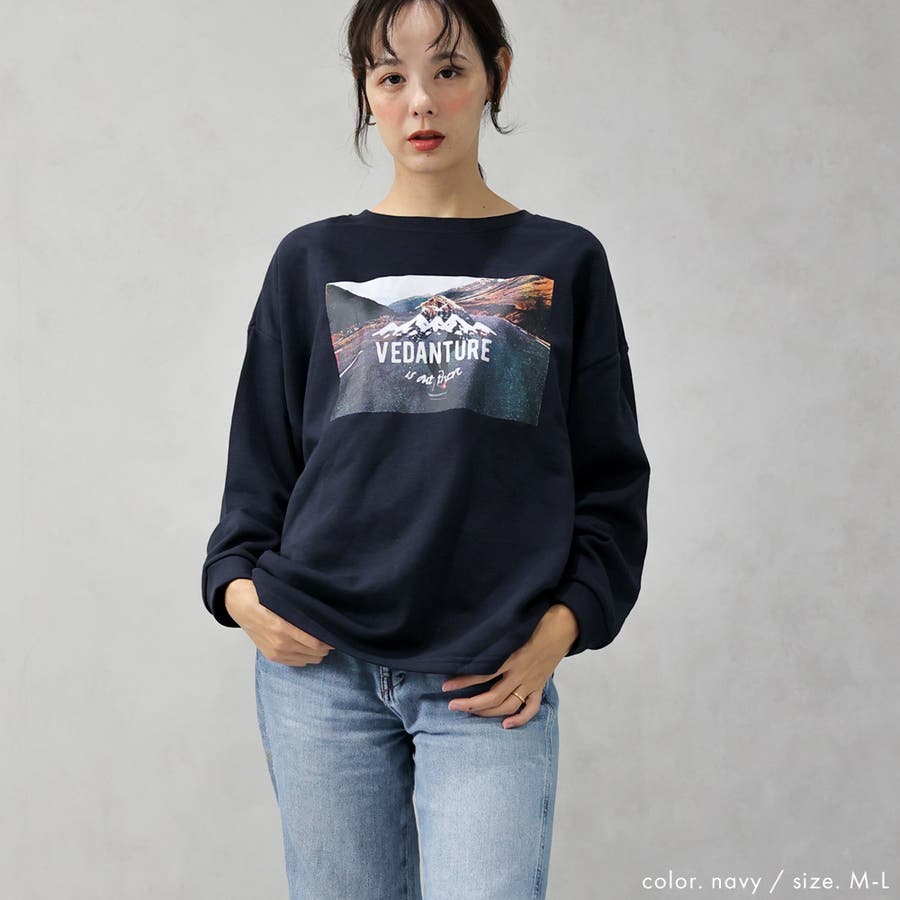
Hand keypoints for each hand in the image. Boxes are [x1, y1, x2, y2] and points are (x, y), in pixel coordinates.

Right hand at [225, 578, 334, 665]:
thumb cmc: (262, 597)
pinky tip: (308, 646)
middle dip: (326, 645)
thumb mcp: (284, 600)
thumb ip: (302, 611)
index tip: (337, 632)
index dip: (330, 639)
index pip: (316, 642)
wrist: (240, 605)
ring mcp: (276, 653)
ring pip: (309, 659)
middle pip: (315, 653)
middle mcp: (280, 644)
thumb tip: (325, 618)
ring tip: (320, 639)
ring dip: (317, 651)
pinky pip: (298, 663)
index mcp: (283, 628)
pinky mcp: (272, 657)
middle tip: (330, 634)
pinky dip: (307, 656)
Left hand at [440, 604, 577, 728]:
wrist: (564, 626)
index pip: (482, 674)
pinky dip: (519, 719)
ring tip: (469, 712)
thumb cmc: (537, 620)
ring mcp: (530, 682)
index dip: (463, 682)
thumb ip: (496, 636)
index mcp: (512, 657)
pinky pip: (531, 708)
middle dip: (470, 704)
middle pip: (492, 697)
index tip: (446, 686)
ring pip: (507, 705)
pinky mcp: (539, 686)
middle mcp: (520, 673)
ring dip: (487, 712)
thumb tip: (472, 638)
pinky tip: (505, 725)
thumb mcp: (513, 625)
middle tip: (452, 706)